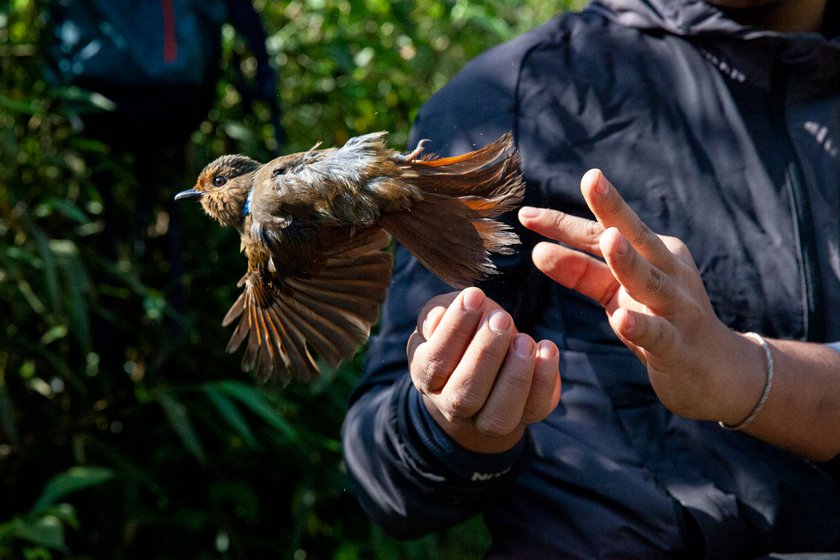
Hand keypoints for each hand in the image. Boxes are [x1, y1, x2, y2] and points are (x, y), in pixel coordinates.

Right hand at [407, 288, 560, 452]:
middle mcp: (452, 405)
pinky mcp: (525, 416)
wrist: (487, 367)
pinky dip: (544, 380)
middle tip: (501, 318)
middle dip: (485, 354)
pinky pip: (535, 408)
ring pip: (498, 415)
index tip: (474, 295)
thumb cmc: (463, 335)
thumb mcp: (444, 317)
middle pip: (464, 394)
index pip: (435, 361)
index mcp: (427, 377)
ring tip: (524, 341)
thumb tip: (437, 318)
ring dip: (515, 376)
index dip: (454, 328)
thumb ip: (435, 314)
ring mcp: (487, 418)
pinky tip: (546, 348)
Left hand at [518, 169, 765, 423]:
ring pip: (650, 280)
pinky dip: (641, 326)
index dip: (564, 223)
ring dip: (629, 260)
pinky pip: (658, 334)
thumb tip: (538, 250)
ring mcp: (677, 308)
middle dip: (613, 208)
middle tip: (591, 178)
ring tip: (610, 239)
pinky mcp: (679, 346)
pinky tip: (622, 319)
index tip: (526, 213)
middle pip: (635, 237)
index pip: (602, 232)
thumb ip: (582, 272)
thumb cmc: (659, 322)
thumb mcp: (616, 293)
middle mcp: (667, 272)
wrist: (718, 371)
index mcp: (652, 253)